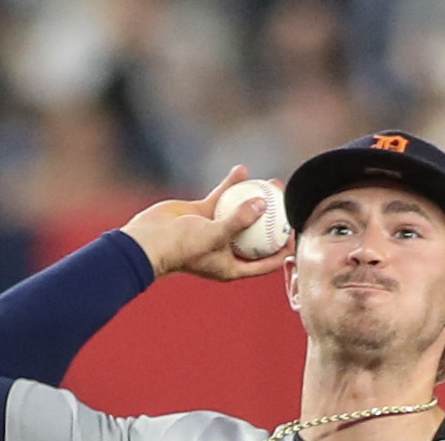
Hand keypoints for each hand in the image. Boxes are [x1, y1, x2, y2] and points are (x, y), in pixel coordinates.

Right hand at [123, 167, 289, 282]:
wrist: (148, 240)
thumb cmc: (181, 247)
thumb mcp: (214, 235)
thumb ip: (239, 221)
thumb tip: (263, 204)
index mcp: (232, 266)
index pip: (265, 261)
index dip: (283, 249)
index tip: (295, 232)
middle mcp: (226, 250)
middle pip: (258, 235)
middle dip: (274, 219)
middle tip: (286, 202)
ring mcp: (215, 230)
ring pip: (241, 212)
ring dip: (256, 197)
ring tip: (270, 182)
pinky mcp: (203, 213)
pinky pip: (222, 197)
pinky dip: (231, 185)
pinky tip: (242, 170)